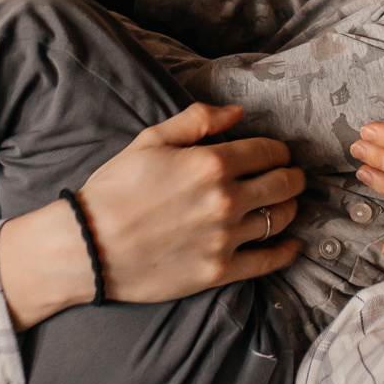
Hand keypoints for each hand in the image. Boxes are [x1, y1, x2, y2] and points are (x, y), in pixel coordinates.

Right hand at [0, 103, 305, 328]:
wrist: (89, 245)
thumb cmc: (115, 188)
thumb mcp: (151, 140)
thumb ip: (197, 119)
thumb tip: (238, 112)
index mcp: (211, 163)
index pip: (268, 151)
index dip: (278, 150)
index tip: (278, 153)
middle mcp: (225, 200)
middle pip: (283, 184)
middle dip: (292, 176)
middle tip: (291, 176)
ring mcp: (225, 238)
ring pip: (280, 219)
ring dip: (289, 208)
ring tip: (285, 204)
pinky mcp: (219, 271)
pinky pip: (269, 261)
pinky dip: (287, 251)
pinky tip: (293, 244)